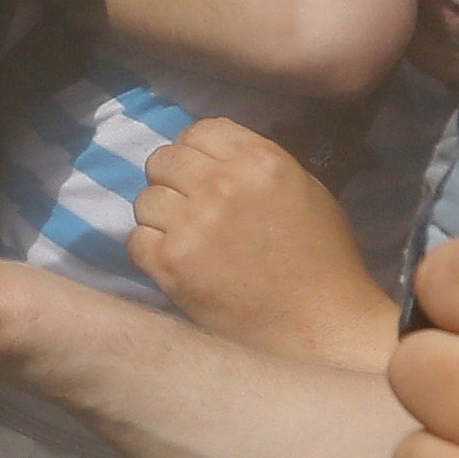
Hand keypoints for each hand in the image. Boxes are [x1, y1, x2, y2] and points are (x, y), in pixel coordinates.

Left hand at [133, 119, 397, 371]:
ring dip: (160, 217)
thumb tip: (209, 157)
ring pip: (144, 199)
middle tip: (188, 208)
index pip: (200, 131)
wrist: (321, 326)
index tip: (201, 174)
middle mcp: (222, 185)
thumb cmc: (323, 260)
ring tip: (185, 239)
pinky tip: (177, 263)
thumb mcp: (303, 191)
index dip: (196, 151)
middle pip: (163, 159)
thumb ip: (255, 166)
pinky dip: (150, 251)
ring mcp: (192, 224)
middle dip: (172, 180)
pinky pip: (136, 239)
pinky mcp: (171, 264)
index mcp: (260, 161)